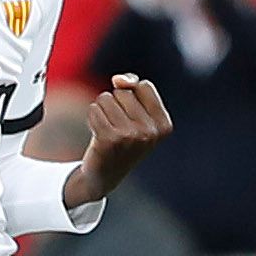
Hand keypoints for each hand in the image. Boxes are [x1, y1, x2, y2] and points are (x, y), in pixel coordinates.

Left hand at [66, 73, 171, 202]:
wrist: (104, 175)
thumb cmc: (121, 139)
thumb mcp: (136, 114)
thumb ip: (132, 87)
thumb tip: (118, 79)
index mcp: (164, 126)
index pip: (144, 86)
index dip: (131, 96)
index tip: (131, 118)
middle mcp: (150, 132)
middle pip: (124, 92)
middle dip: (115, 104)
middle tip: (117, 127)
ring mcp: (130, 136)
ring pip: (106, 98)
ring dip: (101, 110)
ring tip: (106, 130)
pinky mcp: (109, 138)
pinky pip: (94, 109)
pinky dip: (92, 117)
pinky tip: (97, 134)